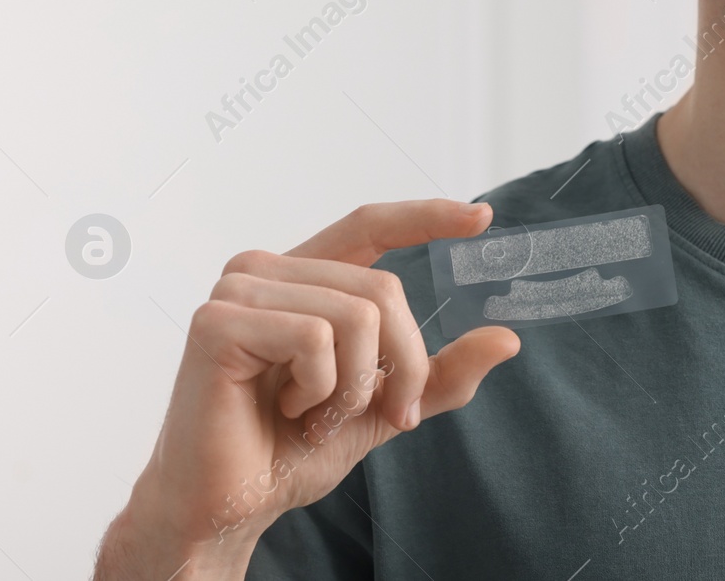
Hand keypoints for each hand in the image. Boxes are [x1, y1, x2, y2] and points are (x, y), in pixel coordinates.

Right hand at [94, 200, 519, 578]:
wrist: (229, 506)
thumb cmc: (287, 451)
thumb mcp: (382, 405)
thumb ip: (438, 374)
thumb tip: (507, 339)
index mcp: (301, 278)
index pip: (370, 226)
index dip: (427, 217)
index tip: (483, 217)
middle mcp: (265, 270)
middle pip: (382, 288)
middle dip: (401, 364)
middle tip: (381, 412)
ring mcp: (237, 290)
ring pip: (357, 315)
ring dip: (354, 386)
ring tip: (313, 415)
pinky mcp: (218, 322)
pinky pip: (316, 339)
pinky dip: (319, 389)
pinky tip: (284, 410)